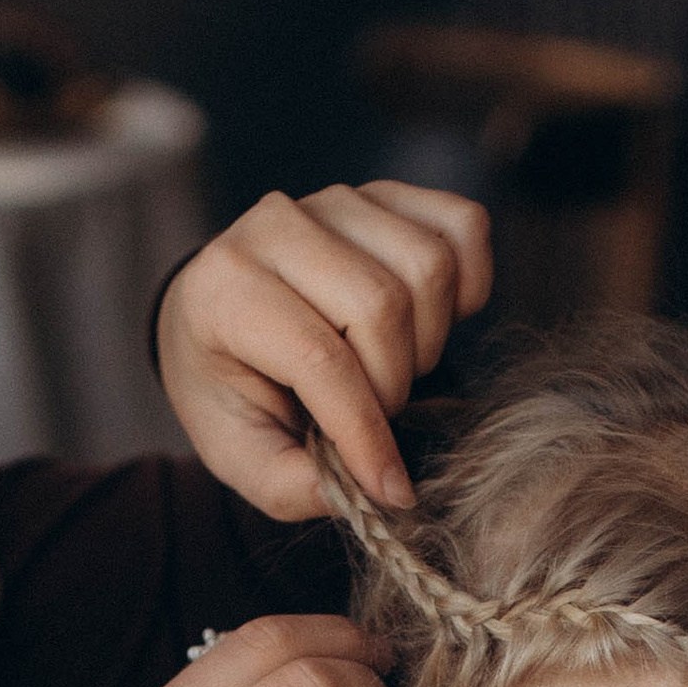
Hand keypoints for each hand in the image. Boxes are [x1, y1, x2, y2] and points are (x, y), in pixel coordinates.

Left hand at [154, 181, 492, 520]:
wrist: (219, 314)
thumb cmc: (230, 385)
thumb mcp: (237, 452)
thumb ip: (291, 483)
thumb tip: (363, 493)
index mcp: (224, 289)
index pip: (319, 356)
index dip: (365, 430)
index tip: (388, 486)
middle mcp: (274, 225)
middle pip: (383, 306)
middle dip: (393, 383)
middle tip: (375, 411)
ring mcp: (334, 199)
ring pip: (428, 266)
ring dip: (429, 339)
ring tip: (392, 367)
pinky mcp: (384, 193)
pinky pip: (462, 226)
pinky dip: (468, 284)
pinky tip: (429, 321)